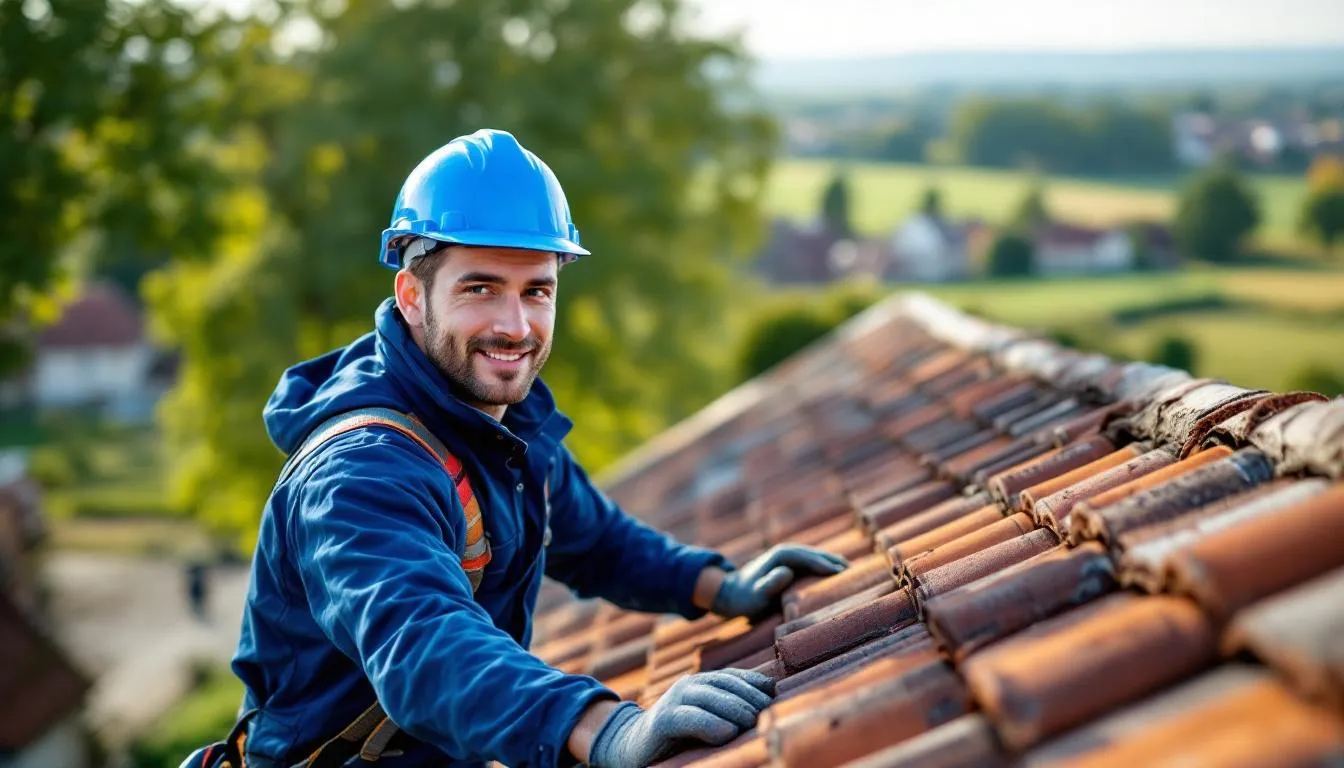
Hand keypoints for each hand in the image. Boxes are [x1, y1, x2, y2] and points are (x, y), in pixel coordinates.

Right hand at [587, 669, 774, 767]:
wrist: (632, 747)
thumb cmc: (679, 736)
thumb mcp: (706, 717)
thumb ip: (730, 705)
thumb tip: (771, 690)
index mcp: (700, 682)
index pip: (734, 677)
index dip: (755, 684)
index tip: (775, 695)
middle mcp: (687, 685)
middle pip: (725, 685)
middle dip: (749, 697)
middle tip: (768, 712)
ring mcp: (673, 700)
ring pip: (710, 697)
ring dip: (734, 709)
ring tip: (752, 722)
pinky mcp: (662, 721)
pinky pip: (689, 718)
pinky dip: (710, 724)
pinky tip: (727, 733)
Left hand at [711, 544, 847, 619]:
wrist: (732, 594)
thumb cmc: (744, 598)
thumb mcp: (755, 594)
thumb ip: (769, 584)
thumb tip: (787, 572)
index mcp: (780, 556)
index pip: (807, 557)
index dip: (824, 563)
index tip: (840, 572)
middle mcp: (787, 553)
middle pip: (815, 554)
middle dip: (834, 562)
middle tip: (854, 572)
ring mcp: (789, 558)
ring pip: (816, 558)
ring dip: (833, 563)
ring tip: (852, 572)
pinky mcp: (791, 566)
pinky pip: (813, 565)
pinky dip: (826, 568)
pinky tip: (838, 574)